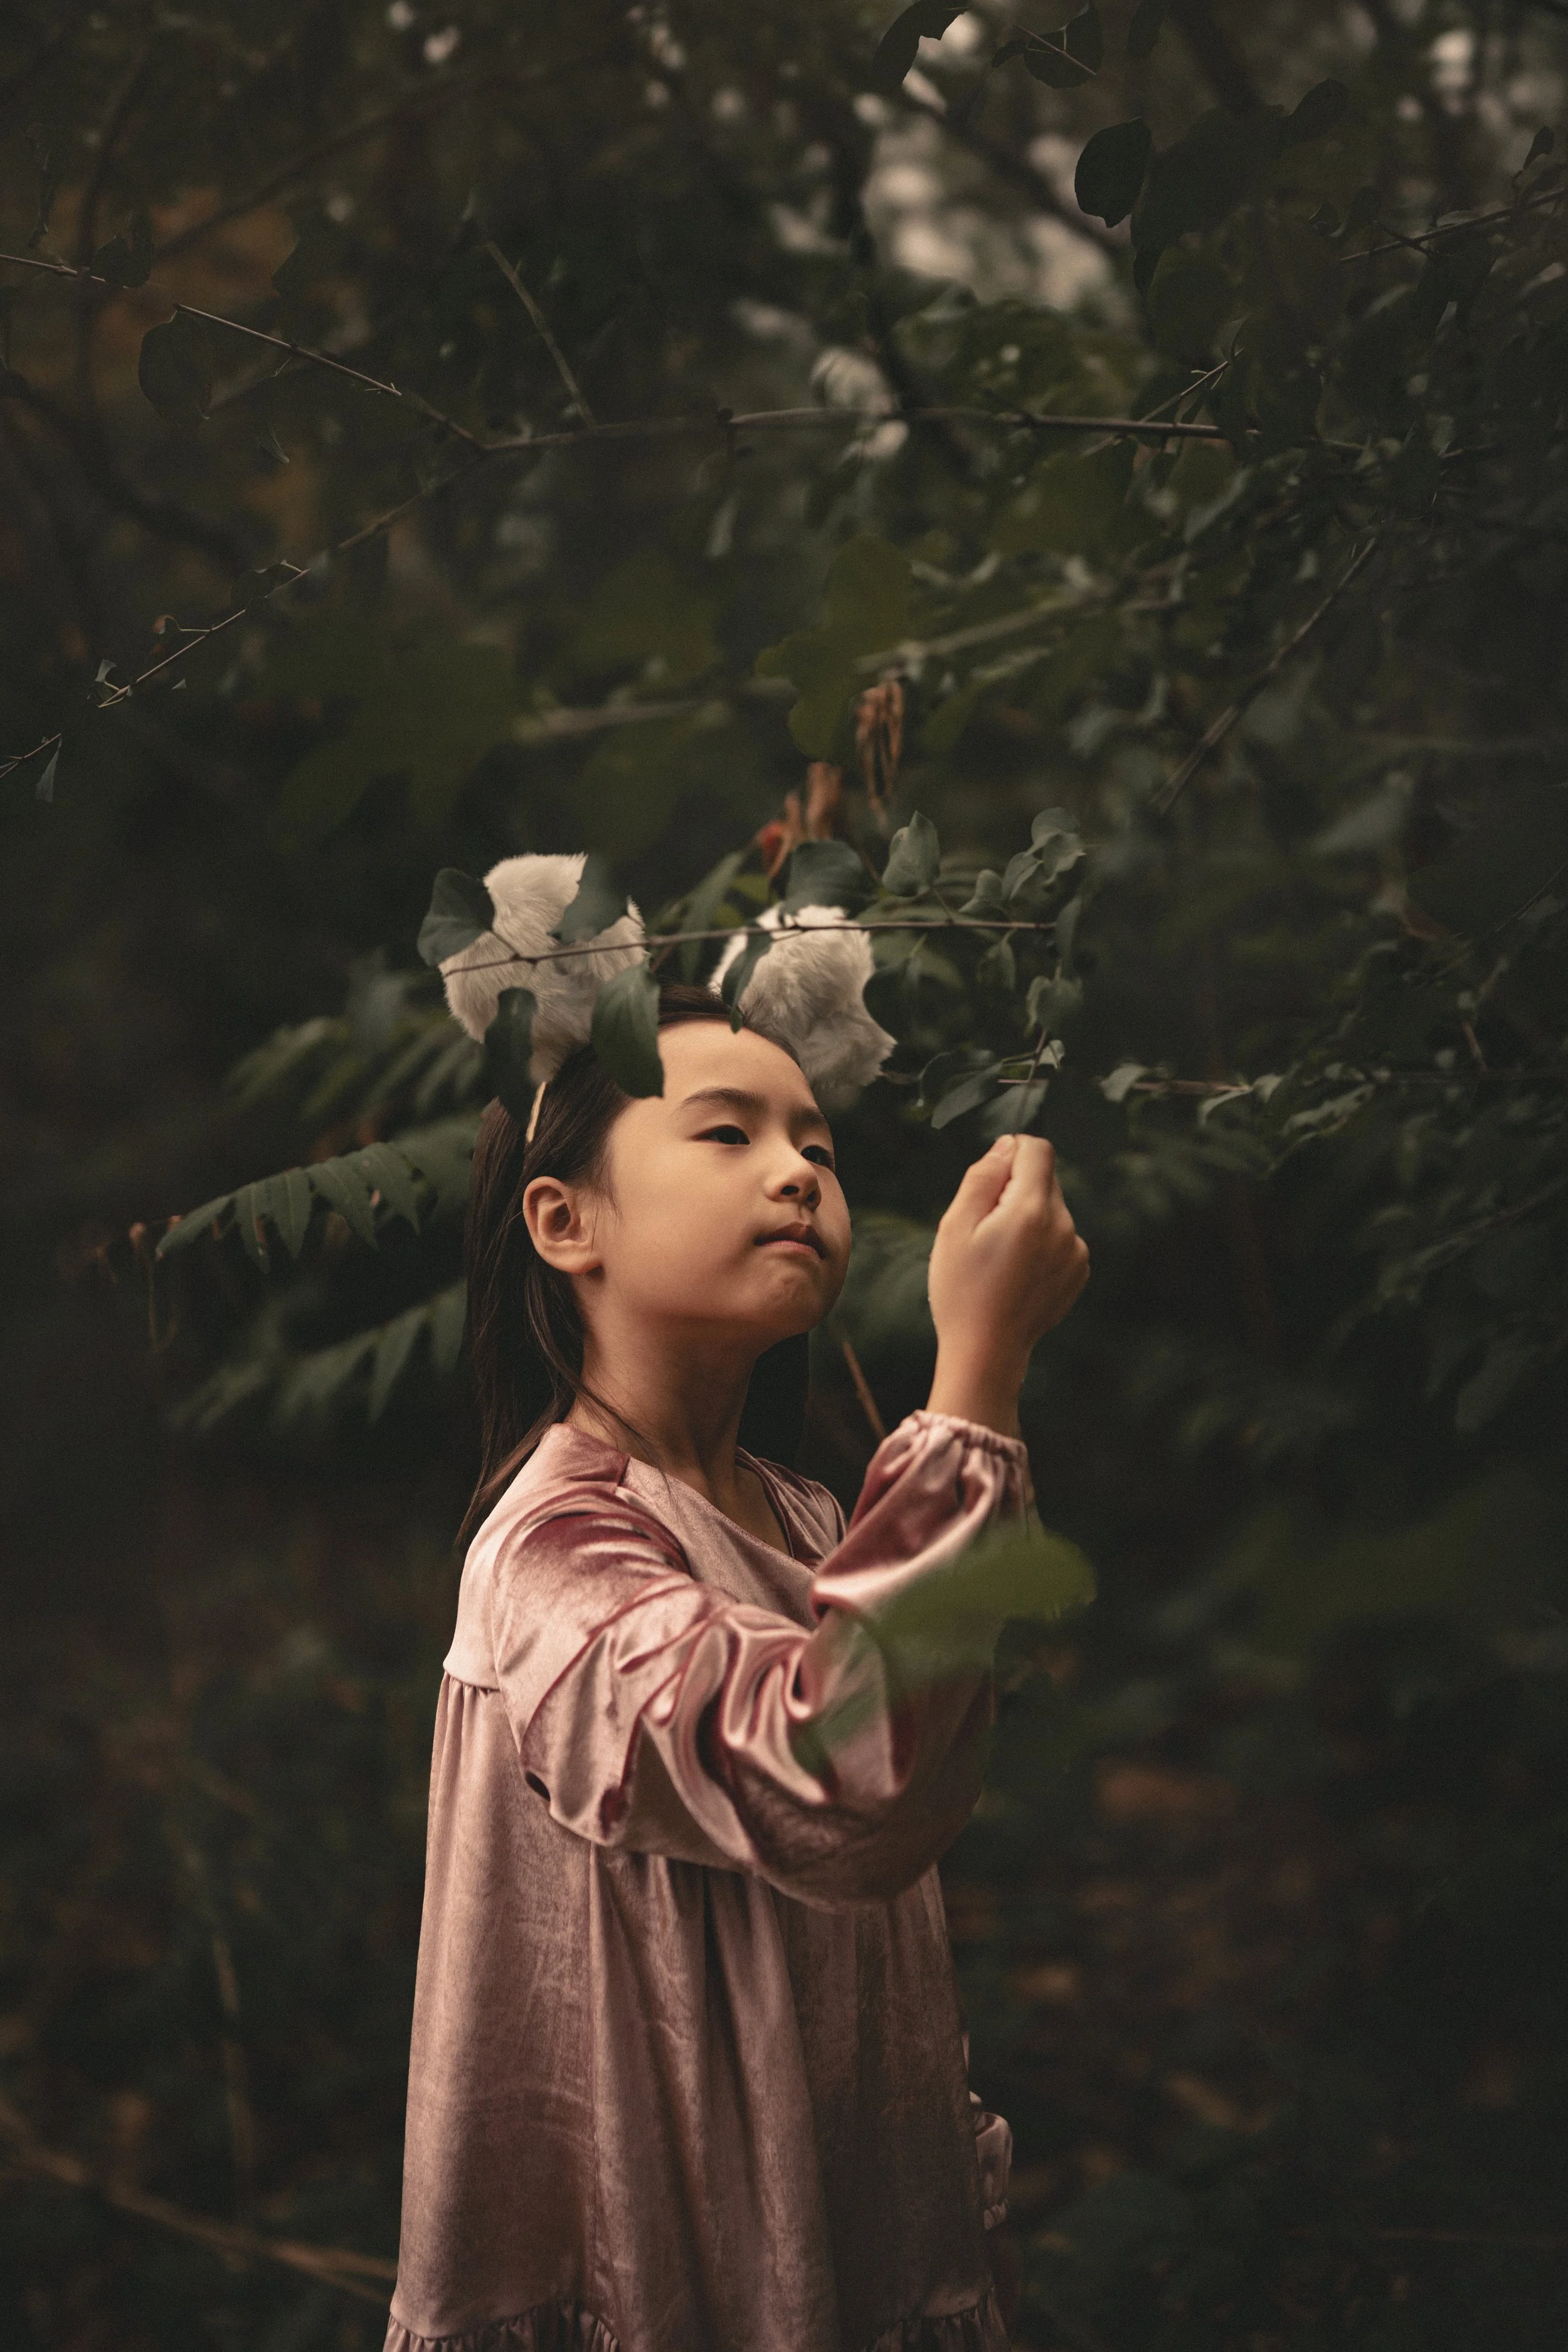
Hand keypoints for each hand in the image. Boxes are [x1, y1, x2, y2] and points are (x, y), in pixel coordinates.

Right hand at [925, 1135, 1088, 1434]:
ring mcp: (1075, 1250)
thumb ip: (983, 1177)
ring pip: (1052, 1208)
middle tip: (985, 1228)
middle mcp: (1063, 1226)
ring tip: (999, 1256)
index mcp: (1031, 1210)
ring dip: (1028, 1216)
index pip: (1037, 1149)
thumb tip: (1007, 1146)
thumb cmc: (963, 1290)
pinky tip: (1016, 1271)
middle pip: (1045, 1178)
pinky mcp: (1078, 1270)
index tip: (989, 1180)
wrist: (987, 1351)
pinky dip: (1041, 1242)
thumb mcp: (955, 1226)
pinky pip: (1060, 1236)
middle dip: (1015, 1189)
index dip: (1010, 1153)